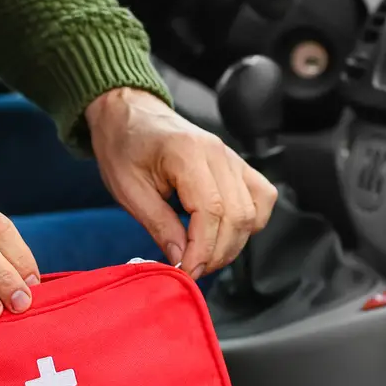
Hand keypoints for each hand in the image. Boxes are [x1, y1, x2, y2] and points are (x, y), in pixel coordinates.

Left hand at [86, 88, 277, 278]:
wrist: (130, 116)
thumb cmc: (124, 147)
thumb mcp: (128, 190)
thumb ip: (159, 225)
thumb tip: (182, 259)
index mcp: (187, 152)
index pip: (211, 210)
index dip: (203, 248)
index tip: (187, 270)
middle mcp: (218, 152)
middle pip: (237, 215)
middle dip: (218, 252)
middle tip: (193, 268)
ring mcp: (232, 157)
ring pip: (253, 211)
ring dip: (234, 243)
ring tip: (205, 255)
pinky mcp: (238, 164)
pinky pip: (262, 198)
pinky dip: (250, 223)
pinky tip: (225, 234)